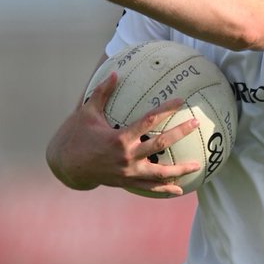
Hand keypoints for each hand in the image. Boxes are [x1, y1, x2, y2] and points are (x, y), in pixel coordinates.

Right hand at [46, 73, 201, 196]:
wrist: (66, 166)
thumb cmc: (76, 135)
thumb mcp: (86, 112)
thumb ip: (102, 93)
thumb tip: (115, 73)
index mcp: (119, 138)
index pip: (149, 121)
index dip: (166, 110)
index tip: (181, 101)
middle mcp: (126, 156)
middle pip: (160, 144)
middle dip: (180, 133)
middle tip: (196, 124)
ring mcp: (128, 172)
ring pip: (160, 173)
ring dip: (180, 169)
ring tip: (198, 165)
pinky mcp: (126, 182)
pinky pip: (149, 188)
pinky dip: (165, 189)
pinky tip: (180, 190)